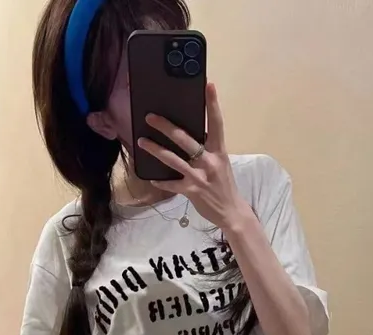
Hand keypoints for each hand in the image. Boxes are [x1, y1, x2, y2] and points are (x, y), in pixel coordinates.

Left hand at [137, 82, 251, 231]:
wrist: (231, 211)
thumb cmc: (223, 184)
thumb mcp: (220, 163)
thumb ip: (207, 149)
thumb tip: (189, 135)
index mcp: (219, 151)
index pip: (217, 123)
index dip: (212, 104)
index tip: (208, 85)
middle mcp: (210, 161)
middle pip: (186, 139)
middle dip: (166, 127)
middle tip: (150, 117)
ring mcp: (200, 177)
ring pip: (173, 160)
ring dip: (156, 150)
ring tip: (141, 141)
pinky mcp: (192, 191)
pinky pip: (172, 184)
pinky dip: (161, 181)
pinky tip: (151, 176)